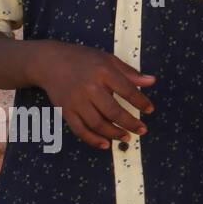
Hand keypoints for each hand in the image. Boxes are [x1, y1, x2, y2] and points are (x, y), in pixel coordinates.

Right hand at [32, 40, 154, 149]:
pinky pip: (80, 130)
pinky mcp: (65, 111)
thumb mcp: (108, 59)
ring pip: (97, 124)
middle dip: (130, 123)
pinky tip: (105, 144)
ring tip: (127, 137)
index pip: (127, 90)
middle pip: (113, 111)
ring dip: (114, 134)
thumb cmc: (84, 59)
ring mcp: (76, 101)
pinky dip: (92, 140)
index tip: (150, 110)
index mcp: (103, 73)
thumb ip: (130, 72)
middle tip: (142, 130)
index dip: (140, 102)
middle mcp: (90, 88)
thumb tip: (152, 81)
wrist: (50, 62)